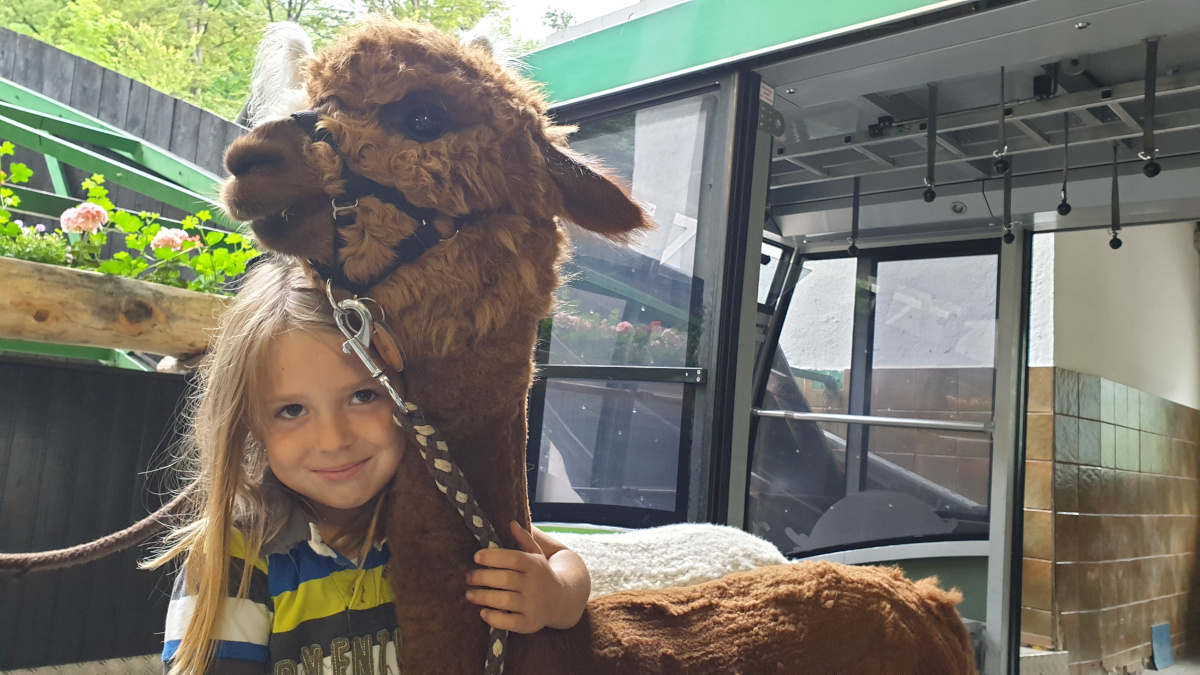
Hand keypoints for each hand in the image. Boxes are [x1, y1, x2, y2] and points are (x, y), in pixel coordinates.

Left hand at [465, 521, 585, 632]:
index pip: (513, 558)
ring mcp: (533, 605)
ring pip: (504, 601)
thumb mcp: (537, 555)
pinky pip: (509, 622)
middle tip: (468, 577)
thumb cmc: (541, 574)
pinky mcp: (529, 623)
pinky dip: (494, 618)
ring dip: (483, 597)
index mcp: (535, 565)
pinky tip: (483, 612)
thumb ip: (524, 540)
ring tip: (469, 594)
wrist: (561, 600)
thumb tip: (511, 522)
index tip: (476, 556)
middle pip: (505, 579)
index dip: (493, 556)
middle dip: (482, 577)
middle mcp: (535, 585)